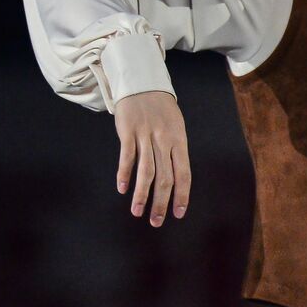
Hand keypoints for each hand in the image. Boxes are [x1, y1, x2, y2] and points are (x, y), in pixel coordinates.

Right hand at [113, 90, 190, 226]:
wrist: (144, 84)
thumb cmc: (162, 111)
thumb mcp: (176, 128)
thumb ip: (175, 152)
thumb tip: (176, 180)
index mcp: (179, 141)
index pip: (184, 173)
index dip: (182, 195)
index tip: (178, 213)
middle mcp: (164, 140)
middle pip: (165, 177)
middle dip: (161, 203)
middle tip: (156, 222)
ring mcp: (146, 136)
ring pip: (146, 171)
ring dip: (142, 195)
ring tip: (138, 212)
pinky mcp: (128, 131)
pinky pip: (127, 156)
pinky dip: (124, 174)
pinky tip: (122, 189)